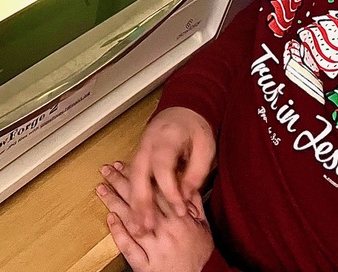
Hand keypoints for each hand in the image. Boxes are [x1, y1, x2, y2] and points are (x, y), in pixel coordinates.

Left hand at [97, 160, 213, 271]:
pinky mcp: (145, 265)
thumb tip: (186, 182)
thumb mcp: (204, 228)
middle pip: (141, 202)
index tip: (126, 164)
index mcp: (180, 220)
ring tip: (102, 189)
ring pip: (132, 221)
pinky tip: (110, 219)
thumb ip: (195, 204)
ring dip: (114, 203)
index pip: (156, 191)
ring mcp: (154, 248)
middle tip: (107, 170)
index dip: (140, 176)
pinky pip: (129, 247)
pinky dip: (118, 232)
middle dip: (121, 183)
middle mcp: (166, 232)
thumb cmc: (199, 256)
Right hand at [129, 107, 216, 230]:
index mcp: (165, 138)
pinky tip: (136, 215)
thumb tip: (185, 196)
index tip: (180, 210)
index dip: (170, 191)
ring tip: (138, 227)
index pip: (162, 167)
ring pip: (132, 178)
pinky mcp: (140, 158)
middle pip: (138, 174)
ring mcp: (140, 150)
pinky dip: (133, 197)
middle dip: (141, 202)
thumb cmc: (196, 129)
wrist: (183, 111)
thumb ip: (196, 172)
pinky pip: (133, 179)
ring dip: (133, 203)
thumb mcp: (205, 148)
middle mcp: (148, 144)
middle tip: (146, 226)